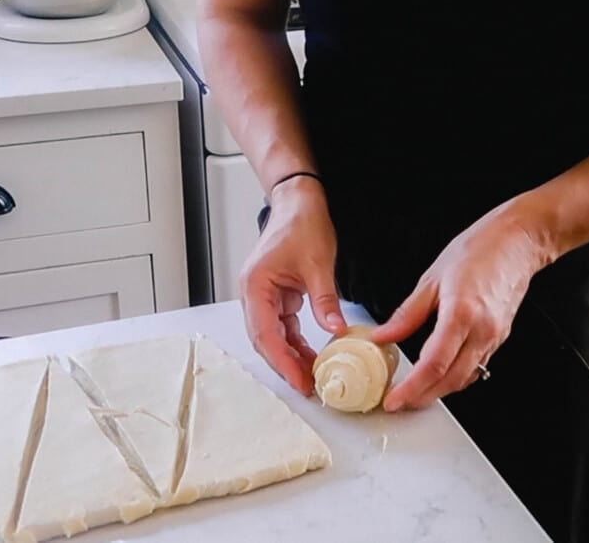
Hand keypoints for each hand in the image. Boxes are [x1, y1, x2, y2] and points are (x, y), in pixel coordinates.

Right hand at [240, 177, 347, 395]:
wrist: (298, 201)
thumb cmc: (301, 223)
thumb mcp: (318, 264)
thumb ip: (325, 301)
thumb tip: (336, 331)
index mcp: (255, 286)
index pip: (266, 334)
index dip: (283, 361)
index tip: (300, 380)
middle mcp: (253, 294)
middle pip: (265, 340)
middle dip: (285, 365)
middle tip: (308, 387)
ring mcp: (262, 296)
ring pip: (273, 336)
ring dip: (291, 356)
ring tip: (313, 375)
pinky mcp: (275, 296)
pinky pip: (283, 326)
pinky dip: (296, 341)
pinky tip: (312, 354)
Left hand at [369, 203, 552, 410]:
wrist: (518, 242)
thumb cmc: (478, 251)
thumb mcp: (431, 279)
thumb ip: (407, 315)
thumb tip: (383, 336)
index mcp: (461, 314)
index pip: (434, 365)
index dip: (412, 388)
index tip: (393, 399)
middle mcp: (482, 331)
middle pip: (450, 381)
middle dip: (421, 398)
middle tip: (397, 403)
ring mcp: (494, 337)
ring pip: (464, 378)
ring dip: (438, 392)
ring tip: (412, 393)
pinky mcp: (499, 338)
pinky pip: (476, 367)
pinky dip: (455, 378)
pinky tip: (438, 376)